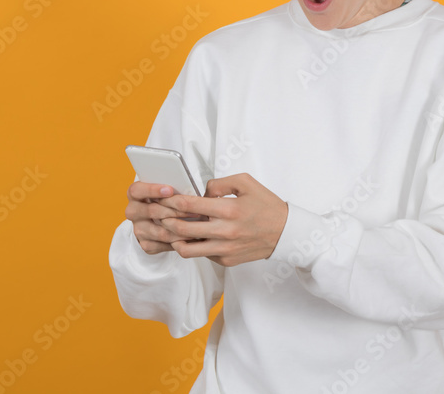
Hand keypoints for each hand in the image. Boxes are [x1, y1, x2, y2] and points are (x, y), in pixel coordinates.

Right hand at [124, 182, 202, 254]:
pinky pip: (164, 245)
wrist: (155, 220)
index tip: (170, 190)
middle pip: (151, 211)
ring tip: (198, 225)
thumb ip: (172, 188)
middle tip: (194, 210)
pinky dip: (179, 241)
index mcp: (135, 194)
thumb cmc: (164, 200)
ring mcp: (138, 229)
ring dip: (181, 229)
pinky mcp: (145, 244)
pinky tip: (191, 237)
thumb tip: (194, 188)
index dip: (153, 190)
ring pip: (160, 232)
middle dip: (174, 211)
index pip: (137, 190)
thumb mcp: (165, 191)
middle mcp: (133, 211)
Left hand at [156, 173, 287, 266]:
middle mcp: (225, 232)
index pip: (189, 205)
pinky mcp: (226, 261)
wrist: (285, 233)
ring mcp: (224, 250)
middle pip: (181, 228)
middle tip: (158, 214)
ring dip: (173, 238)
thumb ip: (219, 183)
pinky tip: (189, 236)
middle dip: (164, 220)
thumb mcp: (246, 182)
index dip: (170, 200)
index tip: (162, 197)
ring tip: (169, 229)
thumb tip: (200, 191)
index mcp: (229, 209)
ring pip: (186, 249)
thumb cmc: (266, 205)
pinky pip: (201, 255)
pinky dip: (192, 246)